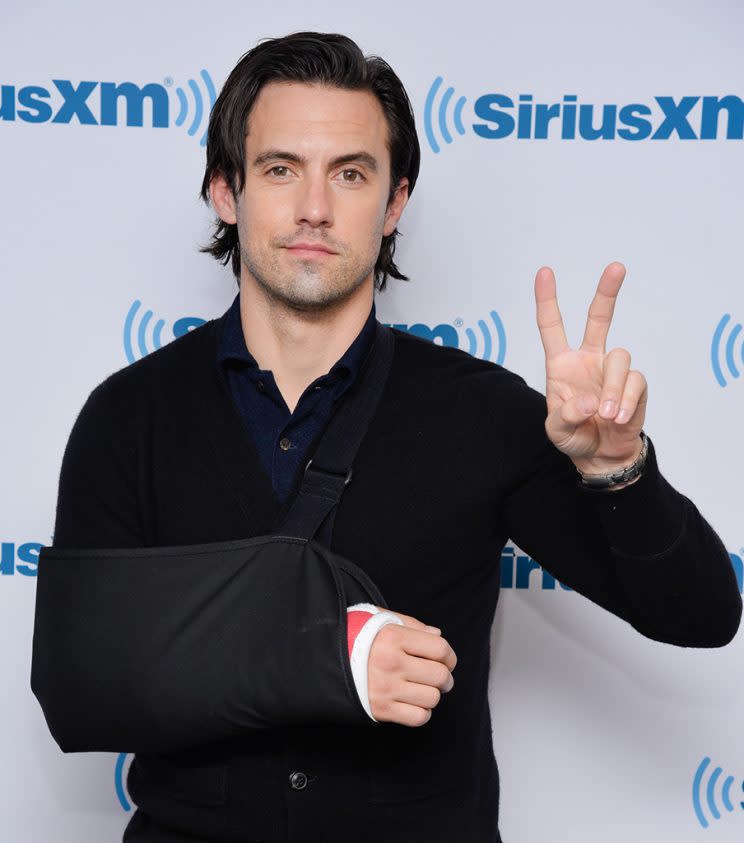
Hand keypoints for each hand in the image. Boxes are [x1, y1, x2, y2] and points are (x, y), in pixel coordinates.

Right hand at [367, 608, 456, 726]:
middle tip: (439, 677)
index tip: (446, 659)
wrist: (324, 658)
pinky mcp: (381, 709)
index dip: (449, 656)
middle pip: (440, 675)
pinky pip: (418, 717)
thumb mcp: (382, 620)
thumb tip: (437, 635)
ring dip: (432, 694)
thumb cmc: (358, 636)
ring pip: (432, 698)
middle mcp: (391, 662)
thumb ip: (412, 625)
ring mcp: (386, 687)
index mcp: (394, 637)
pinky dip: (422, 712)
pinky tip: (413, 702)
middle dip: (445, 677)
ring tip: (424, 688)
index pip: (440, 649)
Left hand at [534, 261, 646, 473]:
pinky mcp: (634, 383)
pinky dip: (625, 401)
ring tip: (606, 415)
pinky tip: (618, 418)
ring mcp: (611, 370)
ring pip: (619, 357)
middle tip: (617, 267)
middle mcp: (588, 359)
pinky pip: (634, 381)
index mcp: (561, 365)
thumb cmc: (575, 437)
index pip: (552, 327)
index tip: (544, 272)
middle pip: (598, 318)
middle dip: (607, 292)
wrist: (602, 456)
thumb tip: (587, 400)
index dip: (547, 300)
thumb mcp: (557, 432)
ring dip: (612, 389)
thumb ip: (565, 416)